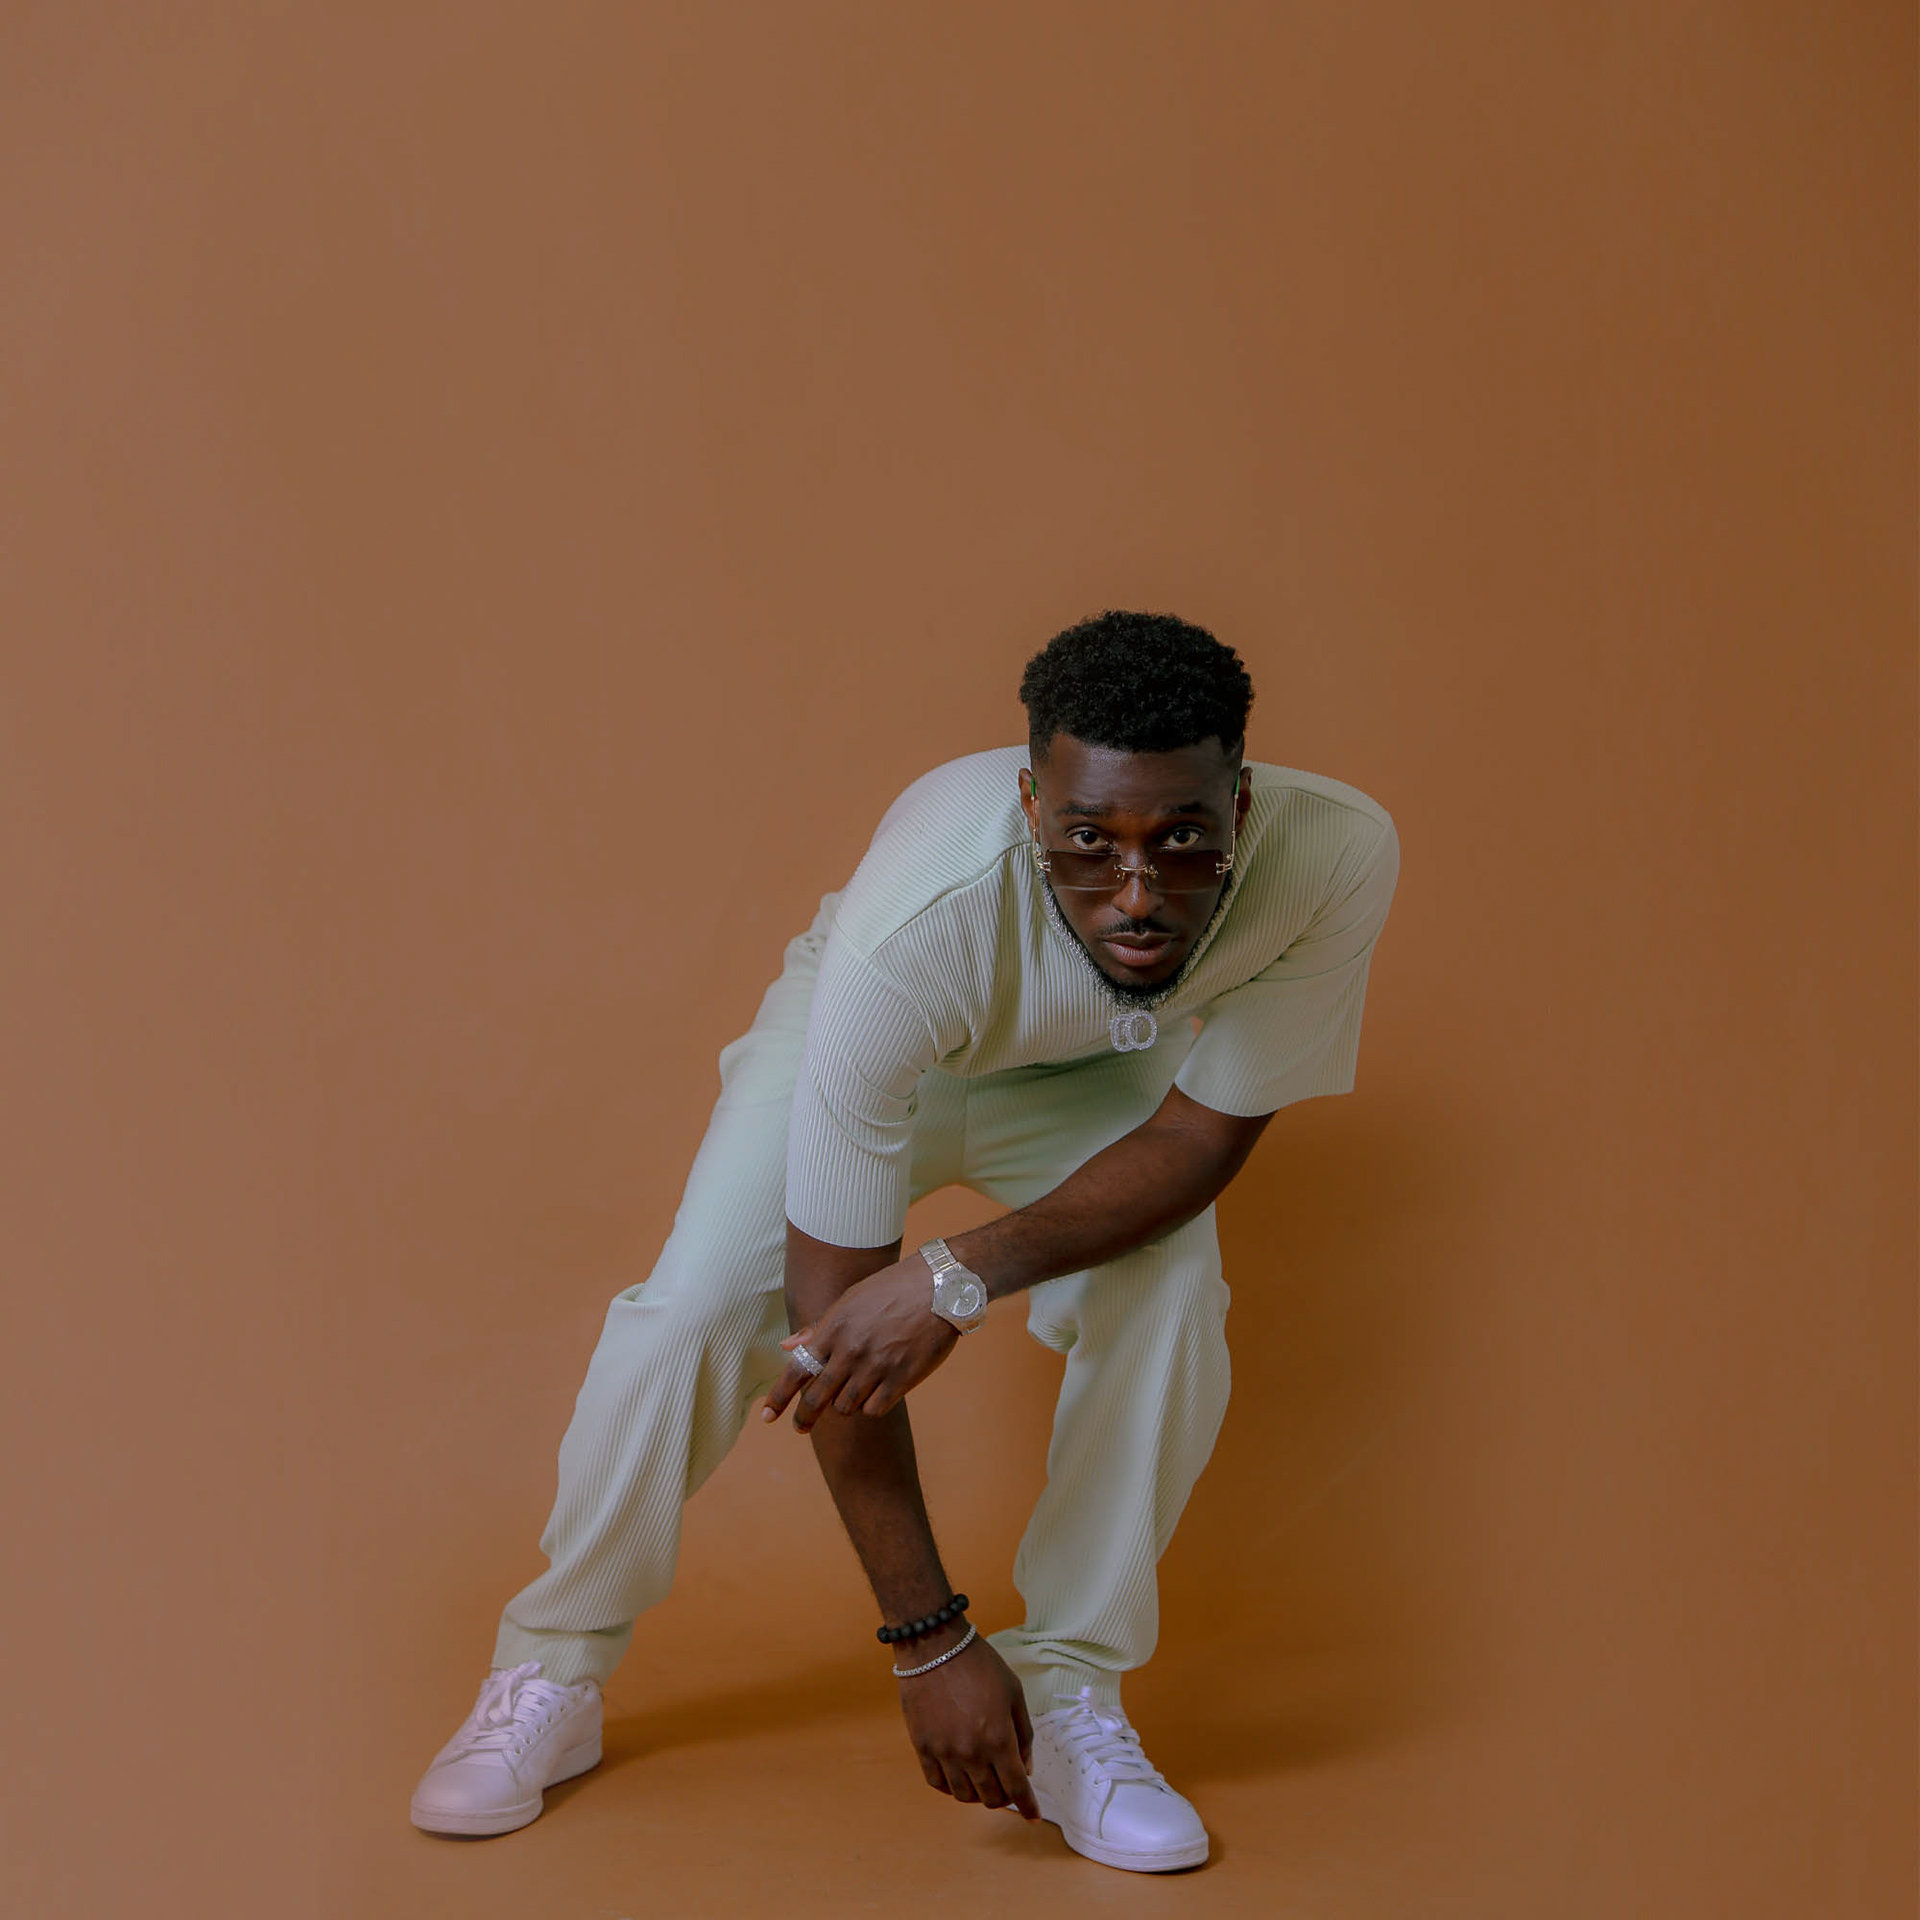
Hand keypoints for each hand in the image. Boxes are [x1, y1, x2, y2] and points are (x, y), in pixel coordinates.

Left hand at [762, 1257, 962, 1432]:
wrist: (941, 1287)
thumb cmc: (893, 1289)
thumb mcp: (851, 1299)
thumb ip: (818, 1328)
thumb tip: (787, 1347)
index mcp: (834, 1327)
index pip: (797, 1369)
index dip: (779, 1396)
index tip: (767, 1415)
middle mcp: (851, 1349)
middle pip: (817, 1397)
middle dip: (804, 1417)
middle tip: (800, 1427)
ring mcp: (876, 1366)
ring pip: (846, 1407)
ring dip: (843, 1406)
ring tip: (849, 1397)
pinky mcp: (901, 1378)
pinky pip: (874, 1408)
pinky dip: (869, 1406)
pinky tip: (874, 1395)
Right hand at [896, 1630, 1038, 1818]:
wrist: (935, 1646)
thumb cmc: (979, 1664)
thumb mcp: (1013, 1692)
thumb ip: (1023, 1733)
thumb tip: (1025, 1767)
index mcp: (998, 1739)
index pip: (1016, 1787)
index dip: (1028, 1805)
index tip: (1033, 1816)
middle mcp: (971, 1753)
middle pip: (991, 1796)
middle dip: (1005, 1798)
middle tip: (1008, 1787)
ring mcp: (943, 1753)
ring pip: (964, 1795)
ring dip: (979, 1794)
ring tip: (984, 1780)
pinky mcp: (922, 1747)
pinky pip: (937, 1783)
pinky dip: (952, 1788)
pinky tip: (959, 1777)